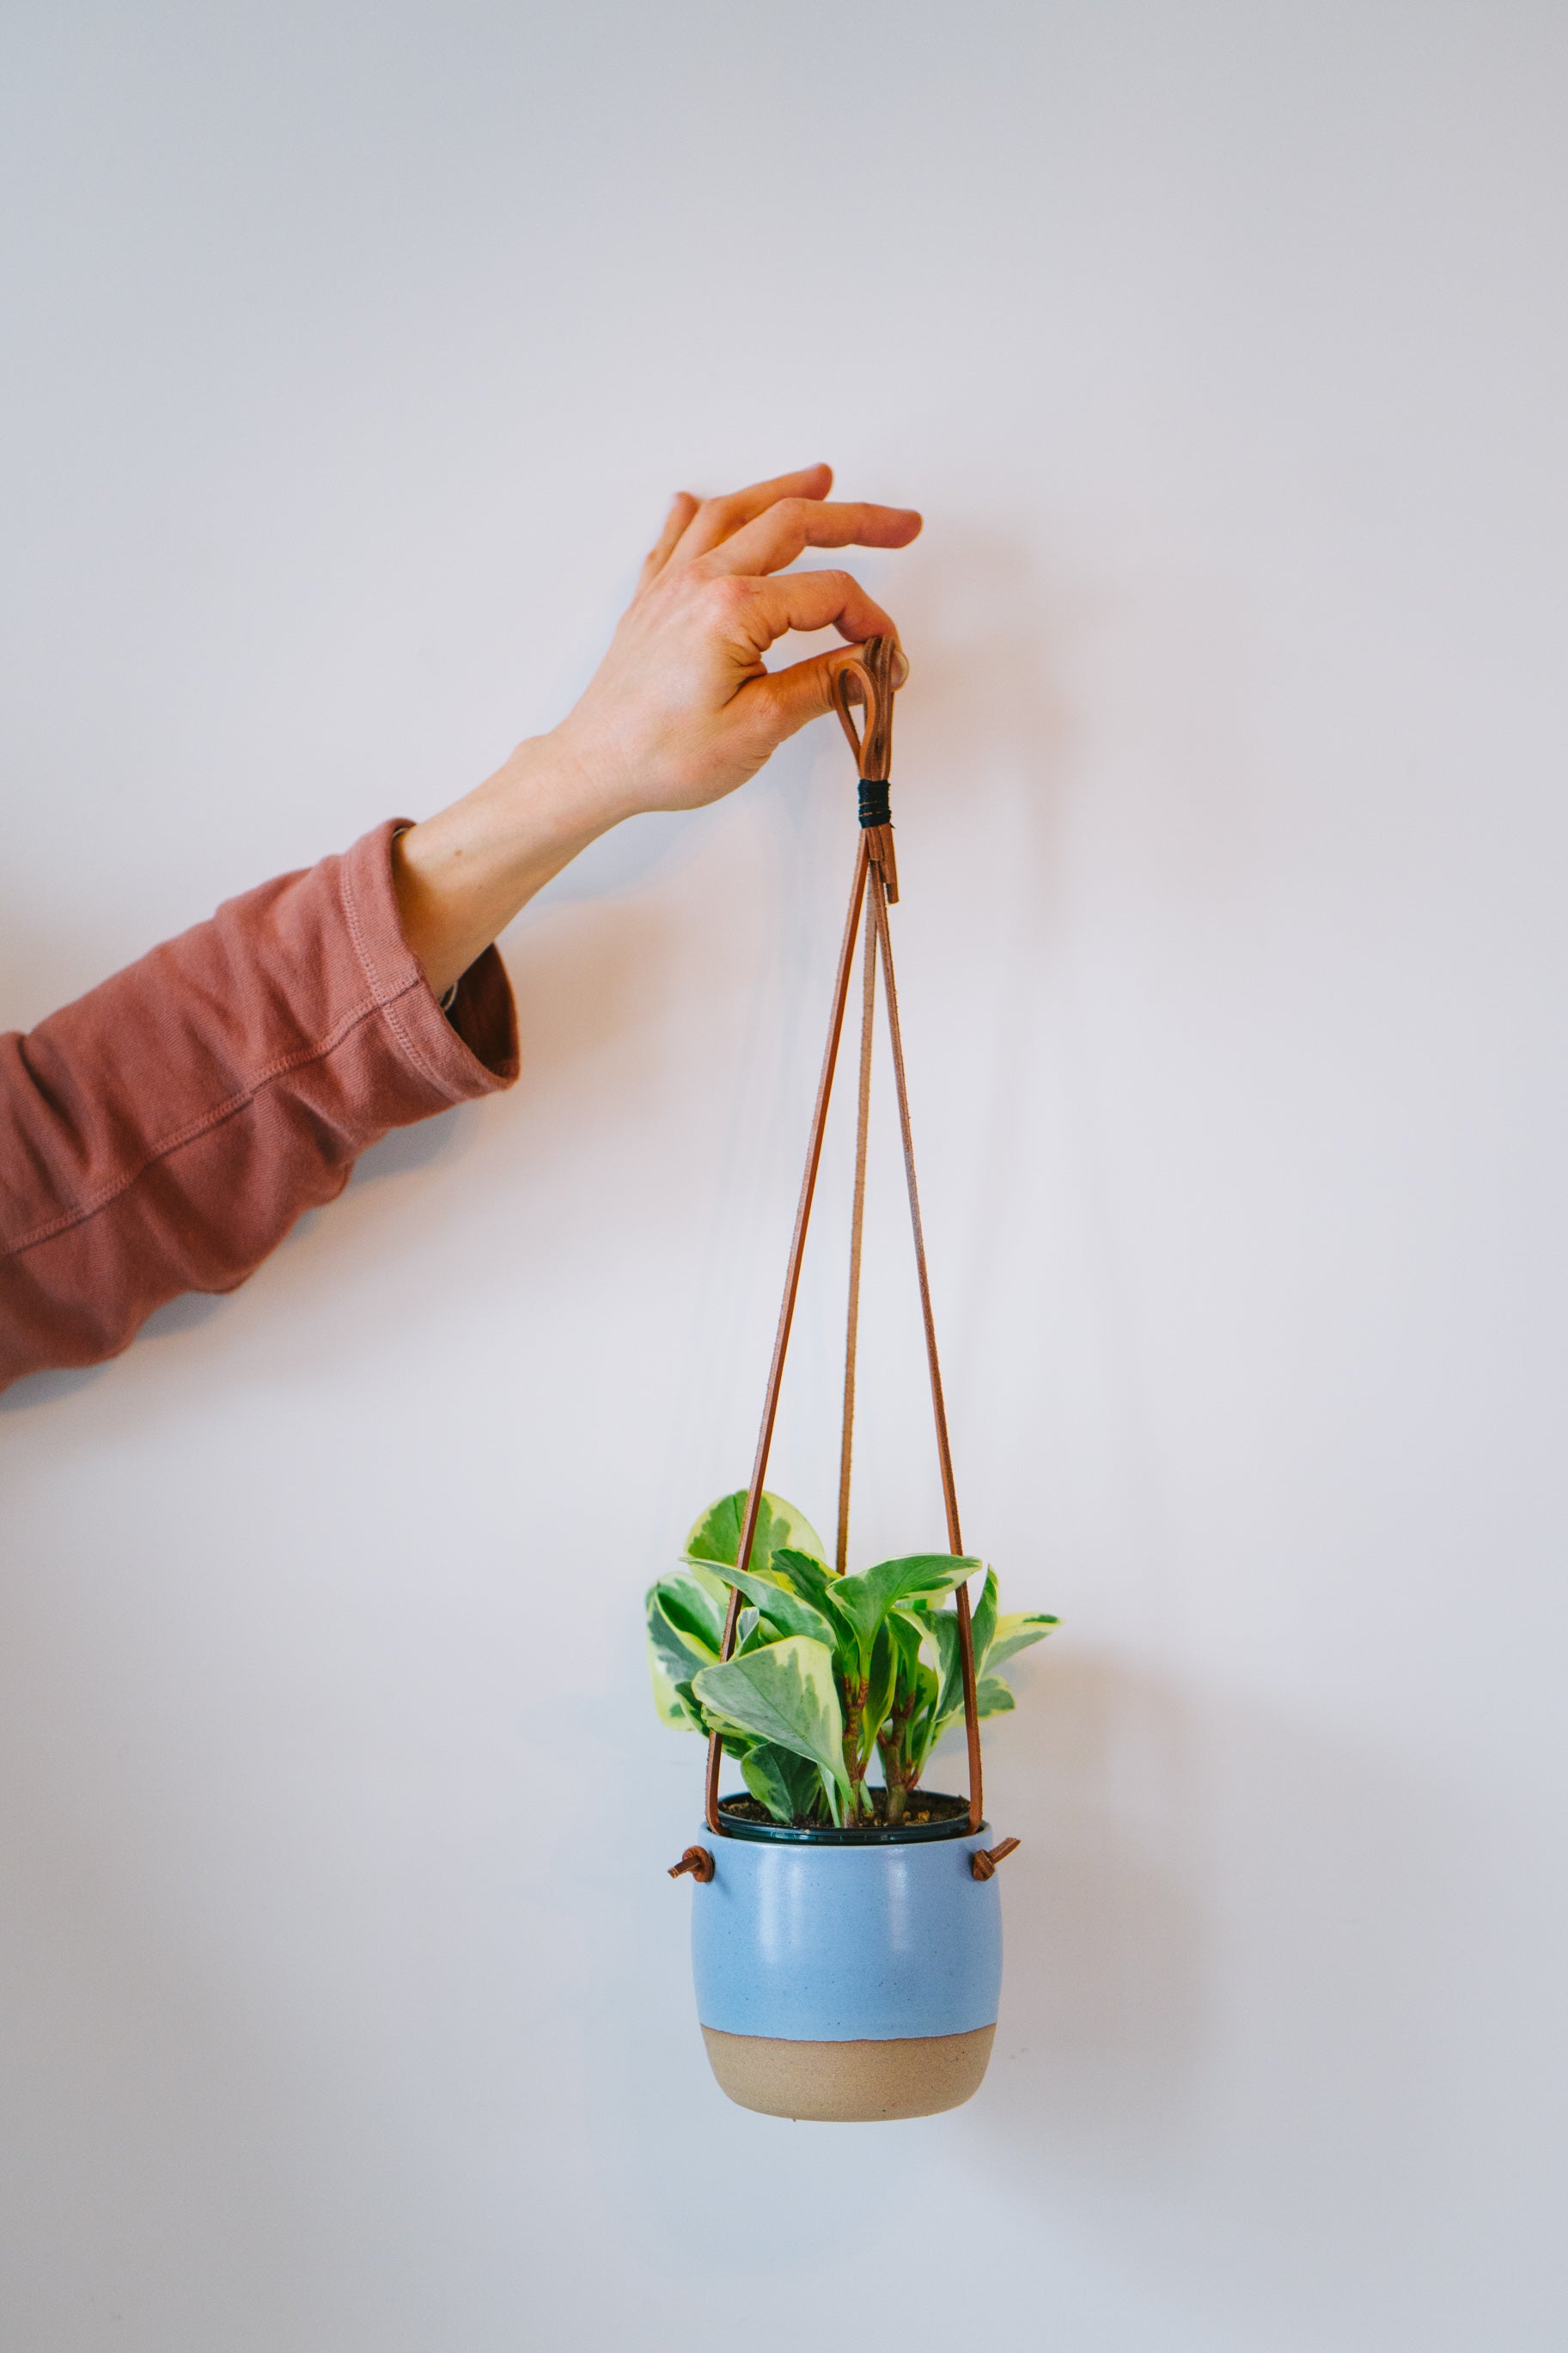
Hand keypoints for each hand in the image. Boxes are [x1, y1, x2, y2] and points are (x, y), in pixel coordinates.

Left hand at [393, 465, 921, 996]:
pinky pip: (677, 535)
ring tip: (822, 479)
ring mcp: (671, 583)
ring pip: (735, 512)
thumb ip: (823, 684)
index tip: (889, 654)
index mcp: (733, 609)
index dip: (869, 619)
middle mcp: (701, 579)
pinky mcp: (650, 599)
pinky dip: (701, 512)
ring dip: (783, 491)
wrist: (595, 767)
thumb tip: (872, 664)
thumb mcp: (760, 727)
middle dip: (855, 520)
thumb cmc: (666, 755)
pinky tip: (704, 502)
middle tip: (902, 524)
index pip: (827, 594)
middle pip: (791, 525)